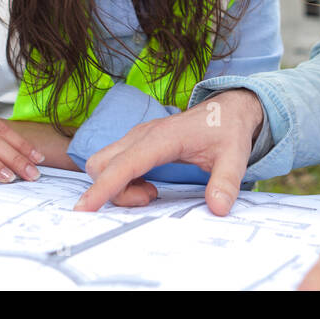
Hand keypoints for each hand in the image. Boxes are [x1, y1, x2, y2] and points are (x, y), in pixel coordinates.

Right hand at [73, 89, 264, 212]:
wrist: (227, 109)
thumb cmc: (227, 130)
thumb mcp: (235, 156)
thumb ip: (226, 182)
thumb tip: (218, 208)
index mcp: (162, 137)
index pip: (124, 164)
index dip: (103, 188)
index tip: (84, 208)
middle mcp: (142, 135)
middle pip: (101, 164)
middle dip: (112, 191)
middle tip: (149, 198)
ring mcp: (136, 137)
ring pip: (103, 165)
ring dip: (117, 186)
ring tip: (151, 193)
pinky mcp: (136, 143)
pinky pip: (113, 164)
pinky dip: (121, 181)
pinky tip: (149, 186)